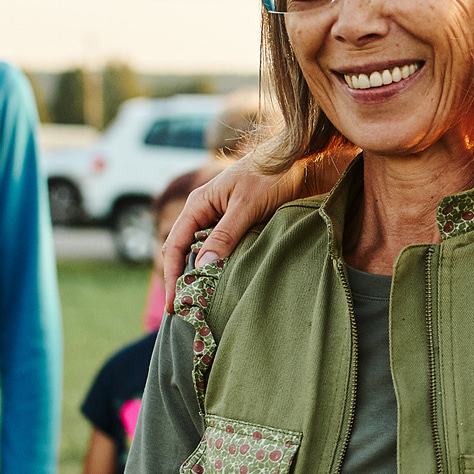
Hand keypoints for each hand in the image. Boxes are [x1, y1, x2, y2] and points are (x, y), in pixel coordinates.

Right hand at [155, 146, 353, 296]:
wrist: (301, 161)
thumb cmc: (271, 176)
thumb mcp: (246, 206)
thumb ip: (225, 235)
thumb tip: (202, 266)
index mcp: (199, 205)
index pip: (174, 246)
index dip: (172, 276)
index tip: (175, 303)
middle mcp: (205, 214)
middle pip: (184, 253)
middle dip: (182, 281)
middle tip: (185, 312)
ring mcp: (222, 222)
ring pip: (204, 255)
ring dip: (202, 278)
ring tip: (202, 306)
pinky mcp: (240, 228)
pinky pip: (224, 253)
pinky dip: (221, 270)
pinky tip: (225, 287)